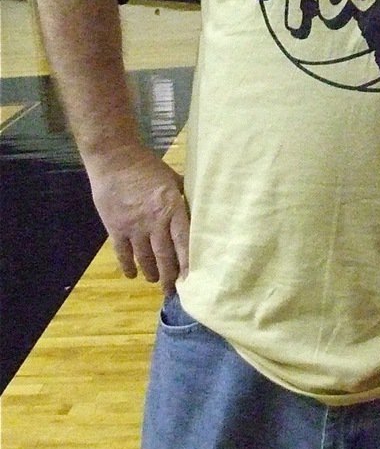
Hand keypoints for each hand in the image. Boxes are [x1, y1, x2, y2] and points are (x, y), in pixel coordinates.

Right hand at [87, 147, 189, 292]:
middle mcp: (155, 222)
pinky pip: (122, 253)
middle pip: (165, 256)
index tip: (193, 279)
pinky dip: (128, 266)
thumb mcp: (172, 178)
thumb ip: (183, 196)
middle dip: (169, 277)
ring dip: (151, 273)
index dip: (188, 264)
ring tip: (155, 281)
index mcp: (173, 209)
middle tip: (173, 291)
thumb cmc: (147, 165)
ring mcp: (134, 227)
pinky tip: (132, 274)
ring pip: (144, 258)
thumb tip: (196, 209)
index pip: (184, 242)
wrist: (114, 158)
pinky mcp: (115, 227)